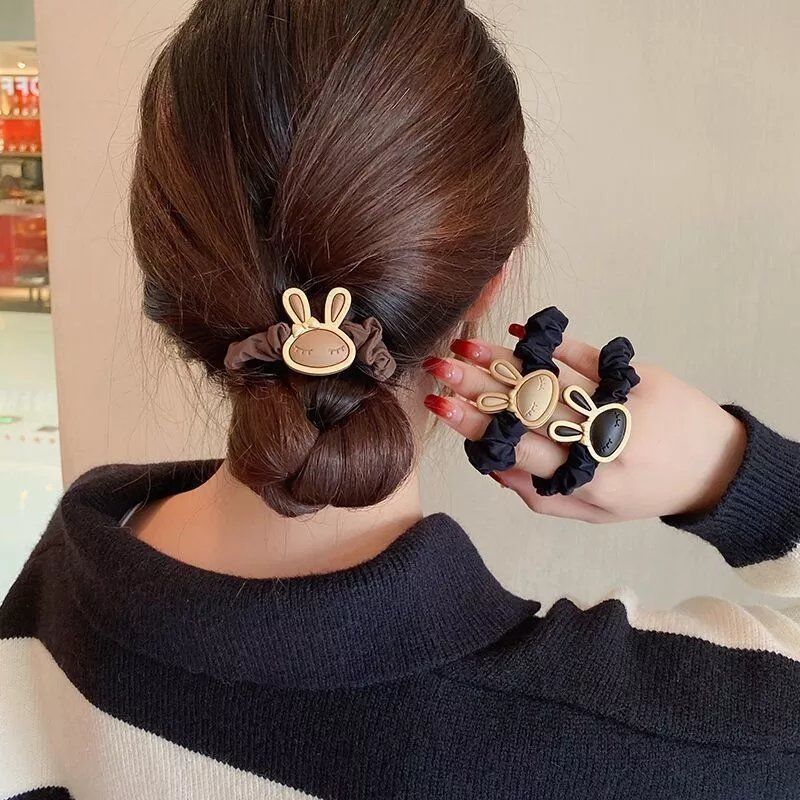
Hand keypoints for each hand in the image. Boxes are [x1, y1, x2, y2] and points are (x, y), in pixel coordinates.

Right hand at [423, 329, 747, 523]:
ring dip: (504, 360)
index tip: (441, 405)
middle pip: (530, 410)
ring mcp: (621, 404)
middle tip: (438, 368)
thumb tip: (491, 467)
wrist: (716, 464)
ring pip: (552, 379)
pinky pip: (587, 356)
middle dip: (478, 387)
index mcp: (588, 481)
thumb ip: (539, 496)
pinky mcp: (638, 375)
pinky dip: (548, 345)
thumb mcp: (593, 513)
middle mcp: (604, 442)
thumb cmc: (645, 491)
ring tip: (465, 347)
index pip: (520, 449)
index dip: (477, 427)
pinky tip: (514, 333)